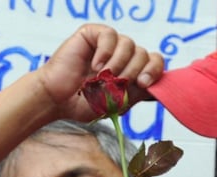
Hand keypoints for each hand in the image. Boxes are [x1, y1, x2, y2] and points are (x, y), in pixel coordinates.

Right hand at [37, 24, 163, 121]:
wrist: (59, 100)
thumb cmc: (86, 103)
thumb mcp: (119, 102)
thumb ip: (139, 92)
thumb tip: (157, 87)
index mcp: (133, 70)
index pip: (156, 62)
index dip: (154, 71)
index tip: (142, 84)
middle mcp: (124, 55)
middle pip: (145, 54)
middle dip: (134, 71)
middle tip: (119, 83)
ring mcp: (109, 44)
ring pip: (130, 44)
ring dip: (119, 64)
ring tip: (103, 77)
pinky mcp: (92, 34)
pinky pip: (110, 35)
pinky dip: (105, 51)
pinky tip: (96, 65)